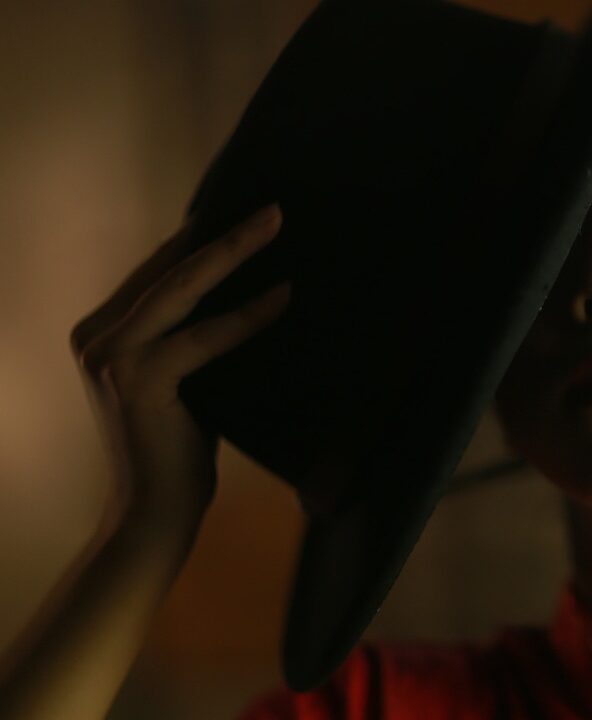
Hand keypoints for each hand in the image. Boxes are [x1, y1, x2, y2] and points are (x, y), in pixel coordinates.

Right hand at [69, 203, 289, 535]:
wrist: (154, 513)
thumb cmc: (178, 450)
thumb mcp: (183, 379)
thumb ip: (191, 338)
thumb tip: (247, 290)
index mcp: (102, 333)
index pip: (157, 274)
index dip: (199, 240)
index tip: (242, 210)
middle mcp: (96, 338)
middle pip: (169, 271)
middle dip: (223, 235)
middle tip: (273, 209)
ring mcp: (111, 357)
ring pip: (182, 290)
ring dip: (234, 253)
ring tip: (276, 226)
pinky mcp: (137, 380)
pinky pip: (204, 337)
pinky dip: (247, 316)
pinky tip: (283, 296)